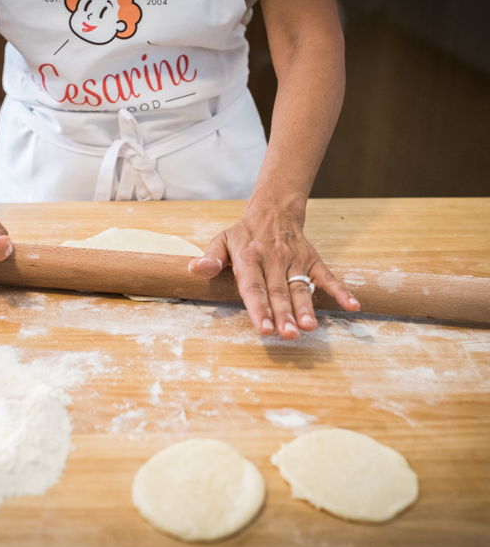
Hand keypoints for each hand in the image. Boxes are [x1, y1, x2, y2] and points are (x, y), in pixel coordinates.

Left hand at [188, 204, 359, 338]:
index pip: (253, 287)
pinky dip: (341, 290)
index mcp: (248, 258)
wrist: (273, 211)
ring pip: (301, 288)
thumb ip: (210, 258)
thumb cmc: (243, 235)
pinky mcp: (312, 260)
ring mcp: (295, 261)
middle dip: (283, 315)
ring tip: (310, 327)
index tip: (263, 328)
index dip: (259, 308)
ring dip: (306, 308)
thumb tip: (193, 269)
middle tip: (288, 335)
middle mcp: (273, 260)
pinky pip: (328, 276)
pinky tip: (352, 305)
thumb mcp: (221, 241)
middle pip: (278, 292)